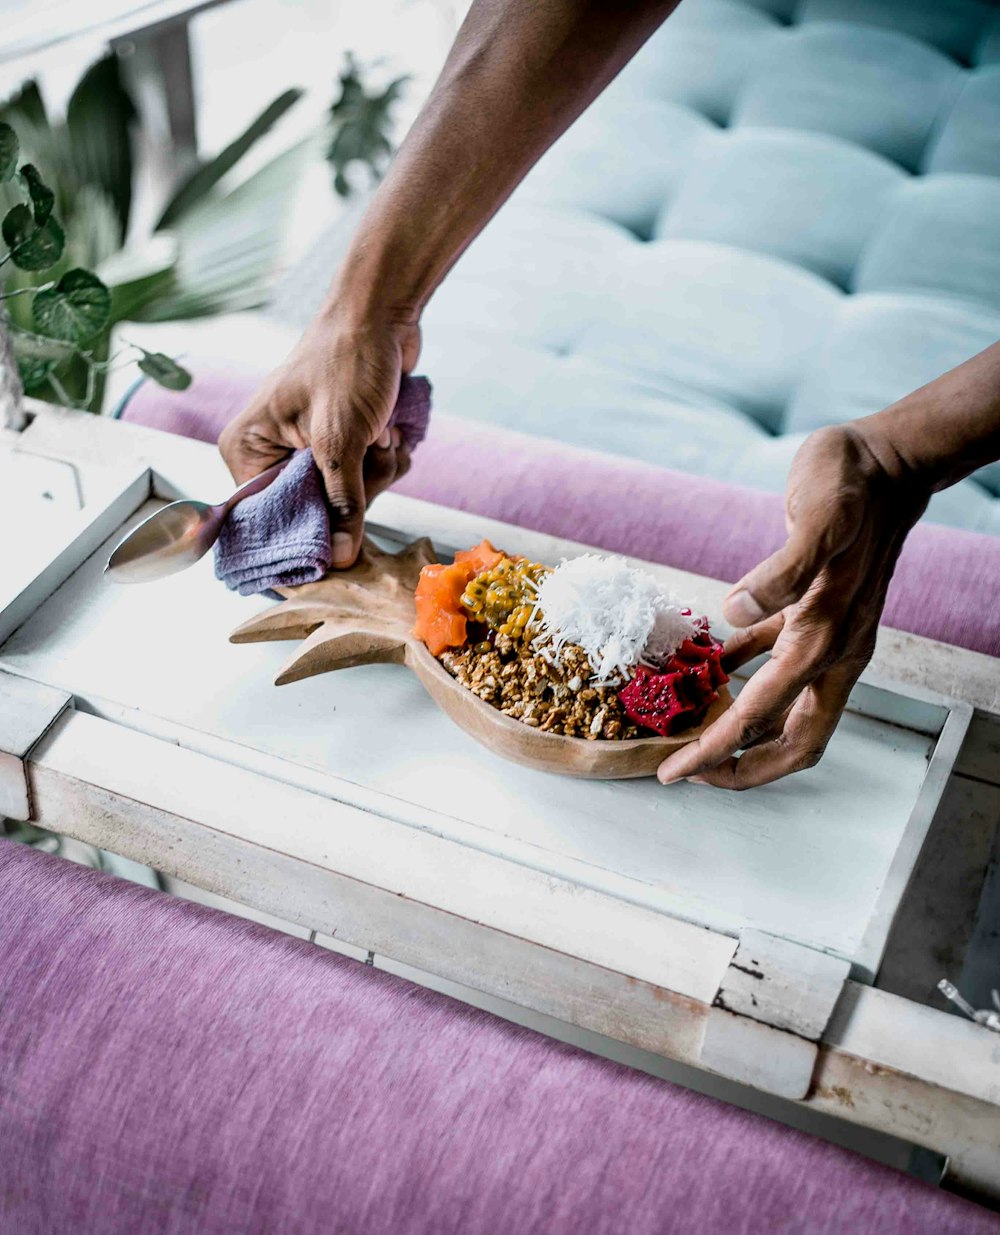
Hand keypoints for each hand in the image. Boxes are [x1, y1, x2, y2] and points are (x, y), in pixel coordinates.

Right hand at [218, 309, 420, 567]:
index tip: (338, 543)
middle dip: (353, 489)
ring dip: (376, 472)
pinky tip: (389, 431)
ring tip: (381, 433)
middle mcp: (270, 454)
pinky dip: (384, 460)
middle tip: (369, 451)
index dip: (304, 533)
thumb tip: (342, 558)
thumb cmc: (347, 361)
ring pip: (346, 499)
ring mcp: (308, 451)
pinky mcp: (340, 447)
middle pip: (313, 513)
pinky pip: (365, 480)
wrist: (381, 315)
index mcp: (246, 451)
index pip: (265, 518)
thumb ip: (341, 503)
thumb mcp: (340, 440)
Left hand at [657, 422, 929, 789]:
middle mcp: (834, 649)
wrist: (889, 463)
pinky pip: (774, 662)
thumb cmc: (853, 485)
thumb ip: (783, 569)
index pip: (766, 714)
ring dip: (741, 728)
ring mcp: (827, 634)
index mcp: (828, 638)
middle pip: (793, 739)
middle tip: (686, 771)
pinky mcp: (814, 612)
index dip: (718, 747)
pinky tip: (709, 670)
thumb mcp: (821, 516)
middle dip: (741, 766)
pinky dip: (741, 675)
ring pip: (786, 708)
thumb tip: (735, 608)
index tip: (676, 770)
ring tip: (690, 732)